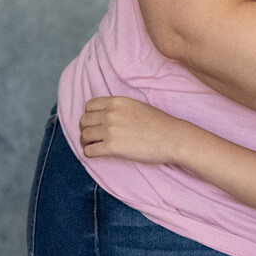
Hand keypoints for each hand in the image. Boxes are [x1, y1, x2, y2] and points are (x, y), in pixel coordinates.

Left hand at [80, 96, 194, 165]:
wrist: (172, 138)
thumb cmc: (159, 124)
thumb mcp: (137, 106)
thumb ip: (119, 108)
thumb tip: (105, 116)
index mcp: (117, 102)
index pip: (89, 106)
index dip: (89, 115)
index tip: (95, 123)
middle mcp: (111, 114)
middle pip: (83, 121)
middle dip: (86, 129)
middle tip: (93, 137)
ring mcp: (110, 131)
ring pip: (84, 136)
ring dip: (87, 142)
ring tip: (95, 146)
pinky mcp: (111, 147)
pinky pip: (89, 151)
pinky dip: (90, 153)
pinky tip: (99, 154)